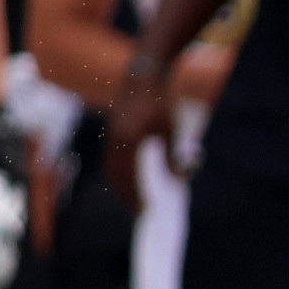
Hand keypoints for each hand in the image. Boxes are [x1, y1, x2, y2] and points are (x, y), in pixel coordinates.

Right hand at [105, 59, 176, 207]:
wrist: (143, 76)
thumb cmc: (161, 101)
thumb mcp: (171, 128)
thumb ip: (172, 154)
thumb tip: (176, 179)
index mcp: (128, 141)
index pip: (130, 177)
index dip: (137, 195)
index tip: (146, 211)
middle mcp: (115, 140)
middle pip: (117, 176)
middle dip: (127, 195)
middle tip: (139, 212)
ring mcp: (111, 136)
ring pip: (111, 168)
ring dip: (121, 186)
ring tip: (133, 200)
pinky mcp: (112, 132)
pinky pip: (111, 159)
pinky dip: (118, 173)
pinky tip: (128, 180)